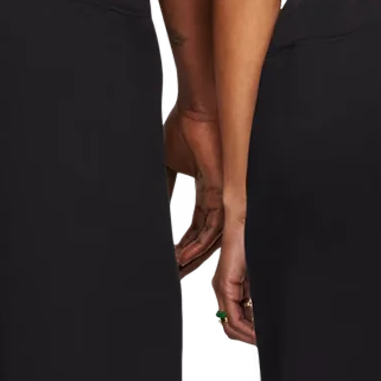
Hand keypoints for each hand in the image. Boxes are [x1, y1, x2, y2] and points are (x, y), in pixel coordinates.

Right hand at [164, 104, 222, 278]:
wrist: (197, 108)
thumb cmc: (183, 126)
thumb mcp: (167, 162)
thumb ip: (165, 185)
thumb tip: (155, 203)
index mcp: (205, 187)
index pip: (196, 223)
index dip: (185, 241)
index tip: (172, 257)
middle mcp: (217, 194)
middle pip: (207, 235)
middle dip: (193, 255)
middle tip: (177, 272)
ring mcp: (223, 195)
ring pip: (213, 236)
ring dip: (195, 254)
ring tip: (178, 267)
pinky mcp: (225, 191)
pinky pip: (215, 226)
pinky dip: (199, 243)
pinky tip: (185, 255)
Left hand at [212, 217, 255, 345]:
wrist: (246, 221)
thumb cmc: (254, 240)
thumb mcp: (258, 275)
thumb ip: (258, 295)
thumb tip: (263, 317)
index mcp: (230, 288)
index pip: (235, 321)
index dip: (249, 334)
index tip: (264, 340)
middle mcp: (222, 290)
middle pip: (231, 328)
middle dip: (249, 338)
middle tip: (265, 343)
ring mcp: (222, 288)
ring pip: (231, 326)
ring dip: (248, 336)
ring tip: (263, 340)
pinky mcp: (226, 285)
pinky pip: (233, 316)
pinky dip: (246, 328)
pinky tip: (258, 331)